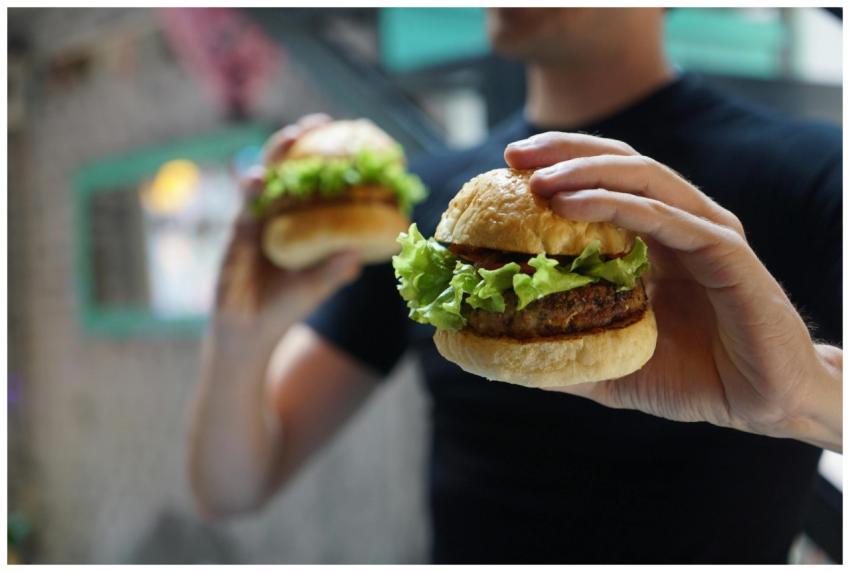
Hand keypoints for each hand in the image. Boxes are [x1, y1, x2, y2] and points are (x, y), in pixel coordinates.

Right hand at [214, 113, 360, 342]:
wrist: (250, 333)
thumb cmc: (285, 307)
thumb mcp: (316, 288)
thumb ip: (333, 271)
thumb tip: (360, 254)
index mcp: (297, 223)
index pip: (309, 183)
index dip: (323, 159)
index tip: (344, 134)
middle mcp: (275, 217)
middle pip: (284, 170)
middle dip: (297, 143)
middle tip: (316, 122)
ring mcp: (254, 224)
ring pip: (262, 180)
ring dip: (275, 156)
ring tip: (291, 137)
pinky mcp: (236, 238)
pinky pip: (243, 209)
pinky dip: (249, 193)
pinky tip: (255, 180)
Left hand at [505, 132, 841, 450]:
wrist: (762, 403)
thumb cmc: (691, 379)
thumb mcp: (611, 363)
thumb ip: (565, 351)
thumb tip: (504, 352)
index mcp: (655, 238)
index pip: (604, 182)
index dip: (558, 167)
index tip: (506, 169)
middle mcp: (680, 222)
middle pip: (620, 163)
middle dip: (564, 152)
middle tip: (513, 156)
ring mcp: (705, 231)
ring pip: (642, 178)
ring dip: (585, 172)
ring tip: (537, 180)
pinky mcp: (725, 250)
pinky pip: (664, 217)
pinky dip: (615, 204)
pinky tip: (571, 205)